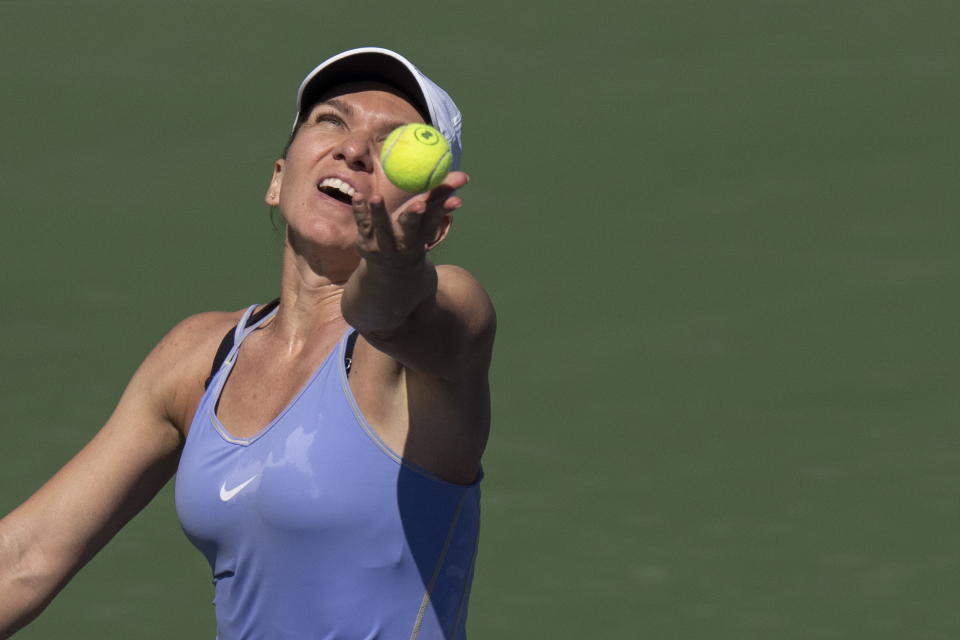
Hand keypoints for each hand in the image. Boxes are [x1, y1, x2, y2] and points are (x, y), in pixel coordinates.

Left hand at [351, 171, 467, 270]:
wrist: (391, 268)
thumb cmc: (412, 232)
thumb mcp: (426, 217)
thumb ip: (440, 195)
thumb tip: (464, 175)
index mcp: (422, 235)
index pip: (434, 220)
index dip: (444, 210)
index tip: (456, 200)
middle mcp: (405, 242)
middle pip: (410, 228)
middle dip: (414, 216)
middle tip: (420, 204)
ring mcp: (383, 244)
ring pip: (382, 228)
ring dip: (380, 213)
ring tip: (376, 197)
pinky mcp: (364, 242)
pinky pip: (362, 224)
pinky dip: (360, 210)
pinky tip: (359, 196)